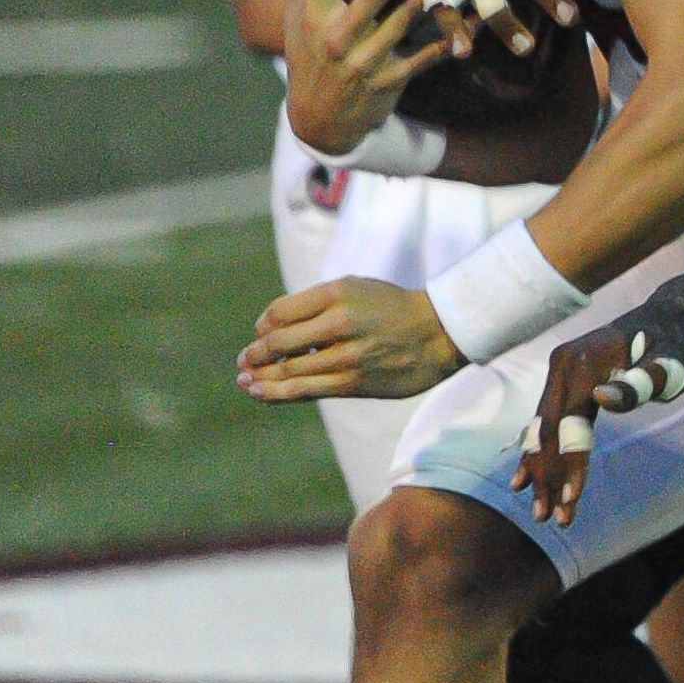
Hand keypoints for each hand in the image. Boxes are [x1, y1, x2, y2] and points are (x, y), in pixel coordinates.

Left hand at [238, 278, 462, 404]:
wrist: (439, 334)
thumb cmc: (390, 309)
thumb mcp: (355, 289)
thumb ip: (315, 303)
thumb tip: (269, 331)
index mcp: (338, 293)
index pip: (279, 313)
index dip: (262, 327)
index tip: (262, 334)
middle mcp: (341, 322)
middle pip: (278, 343)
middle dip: (254, 355)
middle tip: (244, 361)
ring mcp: (348, 355)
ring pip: (288, 372)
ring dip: (259, 378)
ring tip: (245, 381)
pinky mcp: (355, 383)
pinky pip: (306, 391)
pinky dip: (277, 394)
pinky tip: (260, 393)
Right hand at [284, 0, 446, 154]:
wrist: (319, 118)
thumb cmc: (311, 57)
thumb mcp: (297, 21)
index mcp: (310, 15)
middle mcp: (336, 36)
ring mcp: (365, 59)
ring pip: (405, 19)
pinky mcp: (390, 78)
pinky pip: (427, 54)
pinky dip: (453, 36)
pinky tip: (476, 19)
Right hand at [519, 252, 683, 527]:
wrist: (669, 320)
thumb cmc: (674, 346)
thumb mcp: (668, 365)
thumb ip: (640, 383)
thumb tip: (601, 399)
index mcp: (580, 363)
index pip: (570, 424)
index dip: (570, 463)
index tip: (572, 500)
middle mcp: (561, 366)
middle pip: (549, 431)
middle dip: (549, 477)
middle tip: (550, 519)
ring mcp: (558, 373)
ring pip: (543, 430)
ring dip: (541, 472)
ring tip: (541, 513)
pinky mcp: (562, 382)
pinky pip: (546, 422)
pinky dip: (538, 452)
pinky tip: (525, 481)